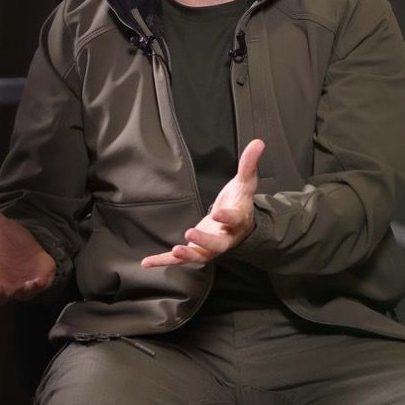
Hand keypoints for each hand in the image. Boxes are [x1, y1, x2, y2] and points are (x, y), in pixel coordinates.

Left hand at [141, 139, 265, 267]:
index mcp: (238, 220)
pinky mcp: (196, 250)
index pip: (234, 219)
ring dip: (187, 254)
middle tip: (190, 233)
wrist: (240, 225)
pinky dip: (163, 261)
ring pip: (200, 255)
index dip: (227, 217)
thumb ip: (248, 163)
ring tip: (174, 251)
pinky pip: (179, 259)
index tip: (218, 213)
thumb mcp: (245, 182)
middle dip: (204, 241)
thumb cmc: (240, 202)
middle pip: (217, 245)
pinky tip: (146, 262)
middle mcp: (226, 237)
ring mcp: (210, 247)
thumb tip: (258, 142)